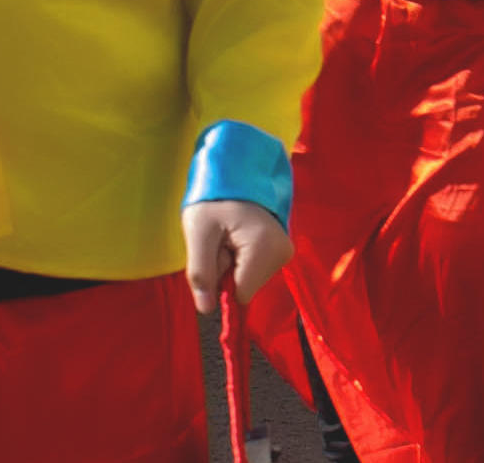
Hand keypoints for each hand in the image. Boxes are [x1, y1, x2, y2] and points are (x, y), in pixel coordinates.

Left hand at [181, 199, 291, 315]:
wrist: (235, 173)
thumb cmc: (214, 198)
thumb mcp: (198, 232)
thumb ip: (200, 273)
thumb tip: (206, 310)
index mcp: (264, 248)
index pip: (241, 294)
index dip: (221, 280)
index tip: (217, 251)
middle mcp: (282, 252)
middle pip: (247, 287)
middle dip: (227, 271)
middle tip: (220, 240)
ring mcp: (285, 251)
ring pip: (251, 280)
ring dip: (233, 265)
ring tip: (228, 236)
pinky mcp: (282, 250)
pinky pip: (257, 270)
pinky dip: (242, 260)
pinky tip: (238, 237)